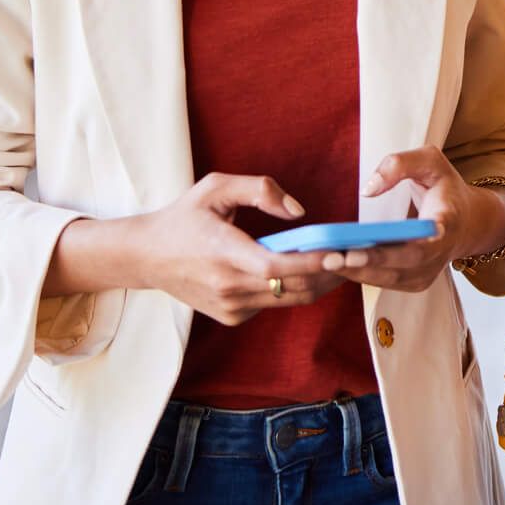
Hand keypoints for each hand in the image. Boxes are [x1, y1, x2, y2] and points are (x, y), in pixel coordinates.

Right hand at [124, 172, 344, 325]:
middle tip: (356, 255)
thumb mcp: (216, 187)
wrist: (147, 257)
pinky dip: (292, 288)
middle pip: (292, 286)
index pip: (278, 265)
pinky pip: (273, 303)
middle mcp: (228, 286)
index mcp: (224, 252)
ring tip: (342, 263)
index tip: (342, 252)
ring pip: (288, 299)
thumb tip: (298, 212)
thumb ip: (260, 189)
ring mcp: (230, 307)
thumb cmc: (184, 217)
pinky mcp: (232, 317)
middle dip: (329, 273)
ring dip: (318, 283)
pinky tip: (305, 271)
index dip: (313, 262)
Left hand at [317, 147, 504, 293]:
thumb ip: (399, 165)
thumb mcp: (430, 161)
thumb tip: (368, 189)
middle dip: (366, 262)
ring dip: (357, 272)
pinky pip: (386, 282)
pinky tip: (336, 265)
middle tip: (332, 257)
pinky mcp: (416, 282)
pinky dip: (360, 275)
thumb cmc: (444, 187)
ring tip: (325, 262)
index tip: (364, 248)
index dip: (399, 247)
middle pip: (403, 265)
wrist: (466, 220)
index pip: (427, 239)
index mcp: (448, 221)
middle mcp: (442, 253)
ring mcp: (430, 272)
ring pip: (391, 278)